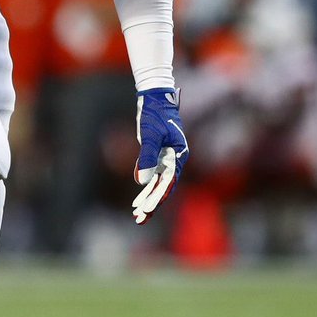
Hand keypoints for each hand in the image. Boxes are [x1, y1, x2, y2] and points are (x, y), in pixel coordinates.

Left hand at [132, 87, 187, 223]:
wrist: (155, 97)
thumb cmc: (155, 114)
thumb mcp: (150, 136)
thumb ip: (147, 158)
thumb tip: (142, 181)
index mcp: (178, 156)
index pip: (168, 183)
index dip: (157, 198)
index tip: (147, 211)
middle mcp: (175, 159)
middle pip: (164, 186)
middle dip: (152, 203)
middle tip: (139, 219)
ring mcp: (167, 157)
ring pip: (158, 183)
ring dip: (148, 198)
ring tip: (138, 214)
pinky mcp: (159, 154)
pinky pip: (153, 174)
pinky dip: (146, 186)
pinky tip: (138, 197)